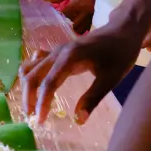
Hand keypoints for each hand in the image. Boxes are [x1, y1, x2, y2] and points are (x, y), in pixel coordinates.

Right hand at [20, 19, 144, 124]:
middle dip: (29, 96)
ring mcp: (56, 51)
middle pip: (33, 75)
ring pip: (31, 68)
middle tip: (32, 117)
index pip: (48, 83)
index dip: (42, 103)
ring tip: (31, 105)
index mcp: (69, 58)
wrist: (123, 30)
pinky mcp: (59, 52)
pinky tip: (36, 87)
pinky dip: (31, 75)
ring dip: (27, 86)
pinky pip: (37, 62)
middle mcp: (58, 53)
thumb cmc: (120, 54)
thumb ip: (93, 98)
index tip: (41, 121)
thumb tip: (78, 120)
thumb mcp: (110, 78)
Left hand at [41, 0, 106, 35]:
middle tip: (61, 19)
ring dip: (75, 26)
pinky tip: (80, 21)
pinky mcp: (101, 14)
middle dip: (66, 23)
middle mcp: (87, 12)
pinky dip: (84, 26)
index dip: (56, 16)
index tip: (52, 15)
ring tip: (71, 21)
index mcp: (78, 3)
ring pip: (82, 28)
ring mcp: (95, 14)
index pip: (64, 16)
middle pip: (73, 25)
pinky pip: (90, 26)